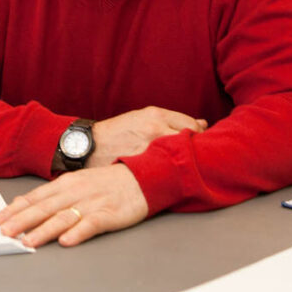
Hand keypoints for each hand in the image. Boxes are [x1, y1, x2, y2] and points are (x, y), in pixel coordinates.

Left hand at [0, 164, 147, 247]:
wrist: (143, 176)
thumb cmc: (107, 182)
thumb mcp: (76, 183)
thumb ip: (53, 194)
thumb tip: (25, 204)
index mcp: (65, 184)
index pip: (34, 197)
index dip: (14, 209)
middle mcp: (75, 192)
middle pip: (44, 208)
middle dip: (21, 220)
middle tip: (4, 232)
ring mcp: (92, 202)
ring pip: (63, 217)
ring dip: (43, 230)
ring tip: (27, 241)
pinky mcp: (110, 213)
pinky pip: (91, 224)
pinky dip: (78, 233)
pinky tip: (66, 242)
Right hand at [89, 106, 205, 165]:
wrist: (88, 146)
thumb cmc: (117, 132)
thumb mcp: (142, 116)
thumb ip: (172, 119)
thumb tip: (203, 123)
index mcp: (155, 116)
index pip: (193, 126)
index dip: (199, 136)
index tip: (199, 143)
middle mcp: (155, 130)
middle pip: (192, 142)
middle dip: (197, 149)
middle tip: (197, 157)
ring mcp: (149, 149)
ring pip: (183, 157)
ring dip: (187, 162)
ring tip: (185, 167)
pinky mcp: (143, 167)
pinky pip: (169, 171)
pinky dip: (174, 173)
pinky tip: (172, 175)